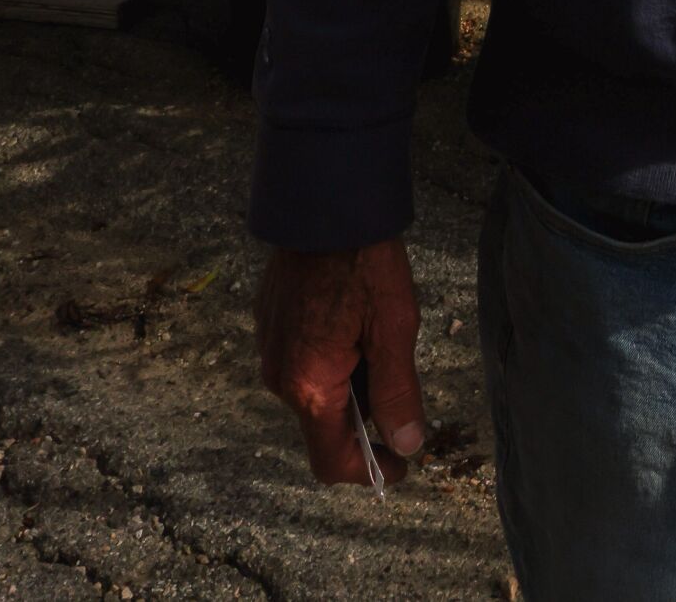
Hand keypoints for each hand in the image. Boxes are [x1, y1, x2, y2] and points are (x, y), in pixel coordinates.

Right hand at [255, 238, 426, 485]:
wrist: (323, 204)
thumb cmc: (365, 261)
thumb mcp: (395, 327)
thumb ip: (398, 392)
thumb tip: (407, 442)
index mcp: (309, 385)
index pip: (332, 460)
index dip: (369, 470)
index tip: (403, 463)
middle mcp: (280, 375)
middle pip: (322, 426)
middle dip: (362, 422)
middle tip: (401, 392)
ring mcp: (269, 348)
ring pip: (312, 393)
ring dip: (346, 388)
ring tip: (380, 346)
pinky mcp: (269, 323)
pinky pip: (300, 361)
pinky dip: (329, 362)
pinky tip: (354, 327)